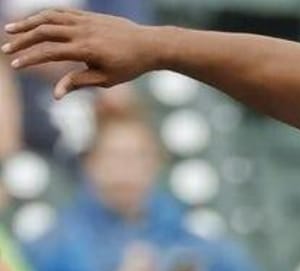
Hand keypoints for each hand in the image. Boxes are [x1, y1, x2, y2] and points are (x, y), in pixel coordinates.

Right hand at [4, 9, 161, 98]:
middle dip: (22, 41)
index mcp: (86, 50)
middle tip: (6, 49)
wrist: (150, 45)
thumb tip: (55, 94)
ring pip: (49, 17)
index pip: (50, 52)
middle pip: (44, 32)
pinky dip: (44, 15)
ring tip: (10, 29)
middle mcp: (83, 32)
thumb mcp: (106, 79)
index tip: (16, 65)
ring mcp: (85, 20)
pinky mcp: (88, 15)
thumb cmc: (129, 66)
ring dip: (27, 23)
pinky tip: (33, 21)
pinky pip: (61, 12)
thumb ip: (78, 82)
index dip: (30, 59)